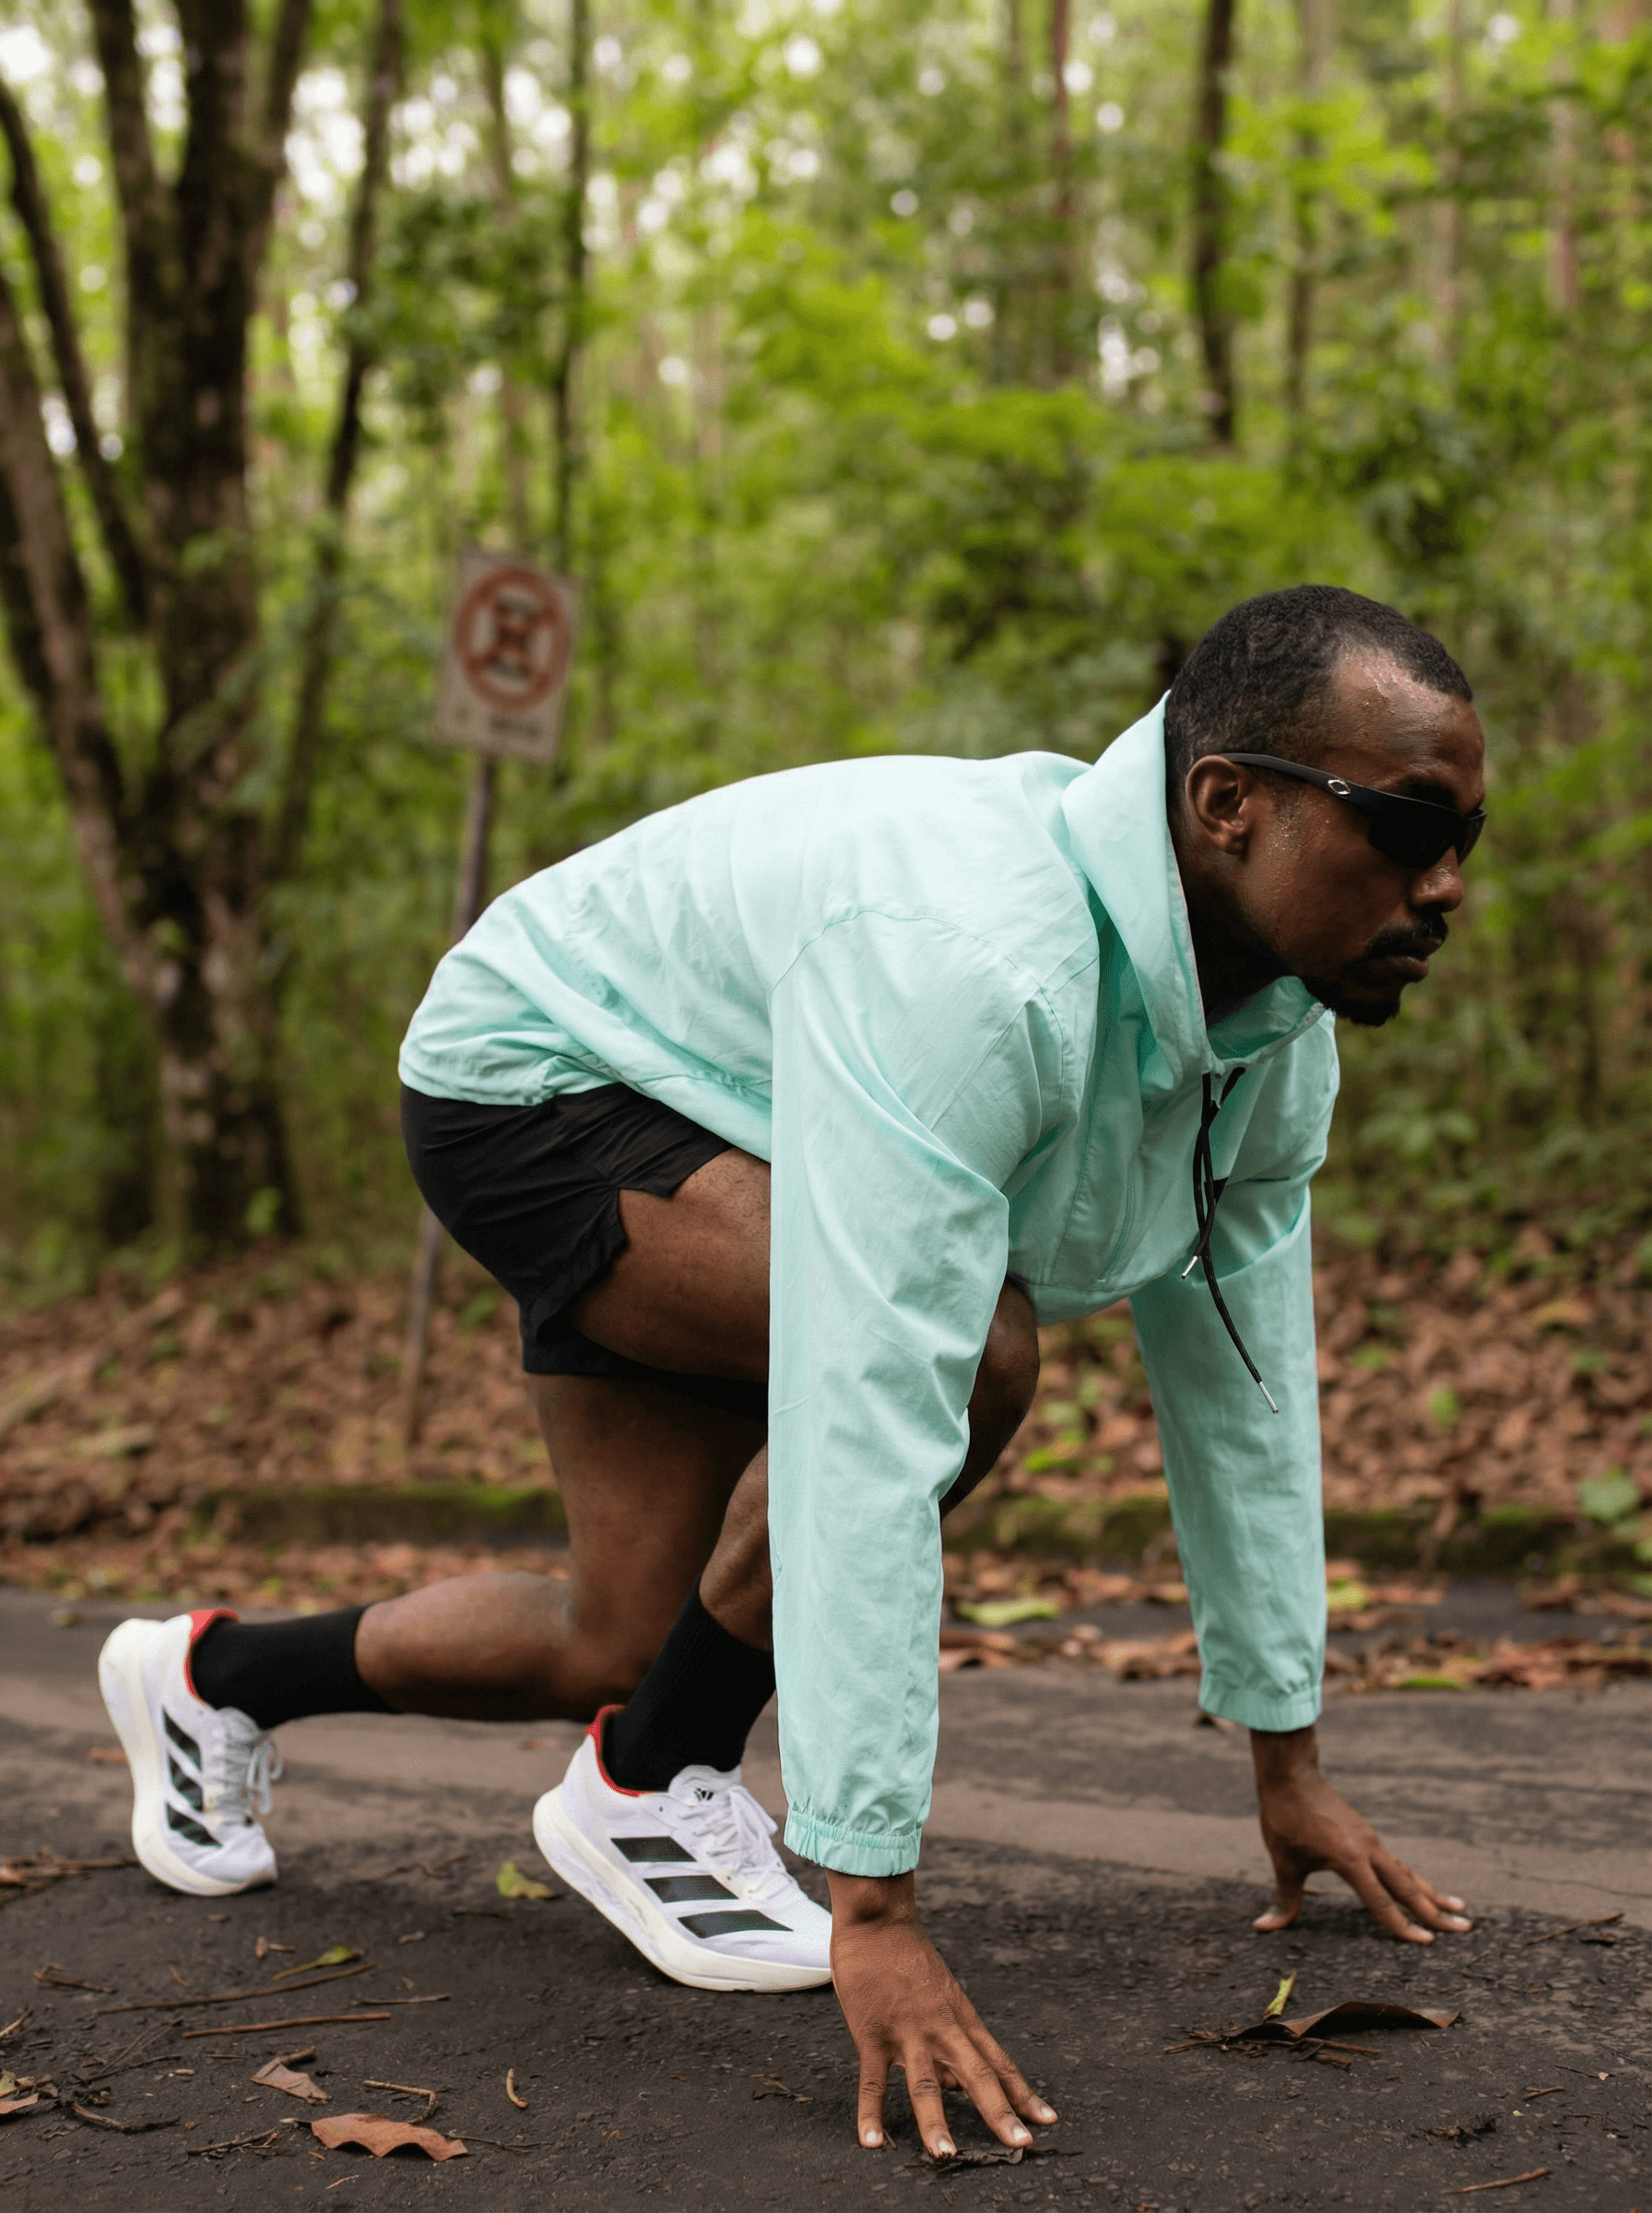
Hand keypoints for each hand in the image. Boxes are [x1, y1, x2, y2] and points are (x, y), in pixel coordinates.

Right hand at [828, 1870, 1056, 2157]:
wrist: (878, 1918)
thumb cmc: (908, 1955)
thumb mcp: (940, 1993)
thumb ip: (949, 2038)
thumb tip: (956, 2083)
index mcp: (961, 2018)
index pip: (998, 2061)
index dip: (1022, 2092)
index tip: (1047, 2119)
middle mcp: (942, 2028)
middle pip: (978, 2074)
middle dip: (1000, 2111)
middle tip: (1022, 2144)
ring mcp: (908, 2032)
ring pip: (926, 2083)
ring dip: (936, 2121)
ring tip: (946, 2155)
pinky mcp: (873, 2034)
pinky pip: (873, 2081)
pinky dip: (872, 2113)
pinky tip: (873, 2142)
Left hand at [1249, 1724, 1472, 1943]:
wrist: (1291, 1775)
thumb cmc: (1285, 1819)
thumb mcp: (1282, 1862)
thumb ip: (1283, 1899)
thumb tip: (1263, 1926)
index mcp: (1350, 1860)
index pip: (1381, 1902)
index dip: (1403, 1927)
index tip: (1427, 1944)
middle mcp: (1368, 1850)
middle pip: (1409, 1887)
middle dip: (1437, 1911)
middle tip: (1465, 1928)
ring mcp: (1371, 1840)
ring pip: (1407, 1873)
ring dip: (1432, 1893)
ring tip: (1460, 1908)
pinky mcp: (1367, 1833)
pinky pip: (1395, 1862)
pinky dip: (1412, 1878)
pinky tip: (1421, 1887)